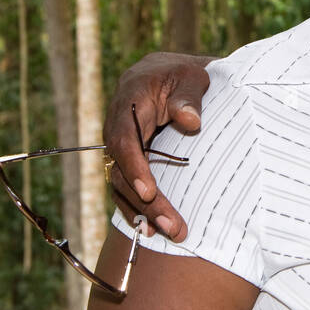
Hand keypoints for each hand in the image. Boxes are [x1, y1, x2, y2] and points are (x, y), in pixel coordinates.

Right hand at [103, 52, 213, 241]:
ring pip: (122, 182)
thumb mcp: (192, 77)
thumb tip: (190, 121)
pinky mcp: (128, 156)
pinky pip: (126, 184)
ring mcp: (121, 142)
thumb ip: (190, 97)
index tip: (149, 193)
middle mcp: (117, 124)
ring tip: (170, 233)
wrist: (174, 75)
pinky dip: (137, 207)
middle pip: (122, 167)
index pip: (124, 138)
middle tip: (172, 227)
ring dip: (143, 210)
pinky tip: (151, 229)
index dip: (134, 167)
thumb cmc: (185, 75)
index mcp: (129, 98)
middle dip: (145, 201)